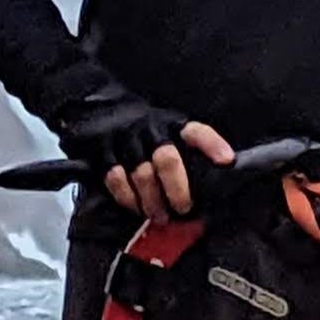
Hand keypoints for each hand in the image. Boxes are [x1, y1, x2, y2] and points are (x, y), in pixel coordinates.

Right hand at [55, 84, 233, 220]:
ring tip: (159, 216)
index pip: (196, 132)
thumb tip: (205, 178)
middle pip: (168, 160)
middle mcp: (149, 130)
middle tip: (182, 208)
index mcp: (170, 123)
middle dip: (177, 189)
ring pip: (143, 175)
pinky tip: (135, 207)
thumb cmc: (138, 124)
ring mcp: (125, 140)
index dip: (212, 145)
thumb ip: (180, 148)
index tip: (226, 161)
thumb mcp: (164, 125)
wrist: (94, 102)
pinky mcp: (103, 151)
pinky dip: (127, 198)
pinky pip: (116, 179)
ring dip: (152, 201)